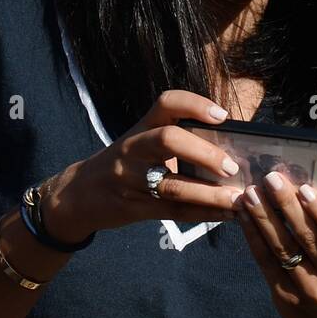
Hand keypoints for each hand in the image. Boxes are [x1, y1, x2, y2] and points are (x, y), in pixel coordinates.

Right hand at [41, 90, 245, 243]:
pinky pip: (173, 211)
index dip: (195, 105)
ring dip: (209, 194)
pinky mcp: (134, 207)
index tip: (222, 116)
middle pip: (168, 140)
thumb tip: (235, 144)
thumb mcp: (143, 141)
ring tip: (237, 198)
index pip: (167, 103)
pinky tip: (227, 214)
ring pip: (173, 185)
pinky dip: (203, 213)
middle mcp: (134, 148)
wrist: (79, 194)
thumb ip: (180, 138)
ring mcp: (131, 179)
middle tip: (231, 166)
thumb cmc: (126, 163)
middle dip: (204, 153)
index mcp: (142, 127)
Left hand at [234, 171, 316, 317]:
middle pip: (306, 237)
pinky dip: (254, 237)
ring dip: (263, 218)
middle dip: (286, 205)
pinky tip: (245, 218)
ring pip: (281, 248)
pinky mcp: (284, 297)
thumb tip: (301, 191)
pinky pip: (266, 263)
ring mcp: (307, 290)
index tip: (305, 188)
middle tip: (270, 180)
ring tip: (251, 194)